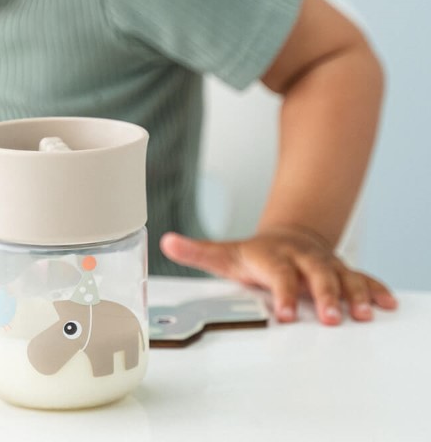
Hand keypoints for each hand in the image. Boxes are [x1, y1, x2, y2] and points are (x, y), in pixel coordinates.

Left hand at [161, 227, 397, 324]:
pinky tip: (386, 304)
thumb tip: (166, 242)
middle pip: (316, 274)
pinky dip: (375, 289)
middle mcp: (301, 258)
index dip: (281, 292)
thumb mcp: (225, 252)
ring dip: (355, 294)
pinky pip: (362, 277)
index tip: (283, 314)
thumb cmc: (256, 252)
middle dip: (325, 295)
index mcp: (272, 256)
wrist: (289, 234)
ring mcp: (324, 263)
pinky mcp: (342, 271)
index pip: (277, 273)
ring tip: (363, 314)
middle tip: (331, 319)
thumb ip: (197, 252)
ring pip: (343, 276)